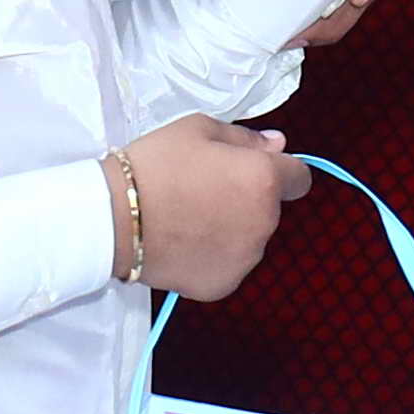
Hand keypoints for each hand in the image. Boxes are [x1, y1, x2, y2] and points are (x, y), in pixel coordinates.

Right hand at [114, 116, 301, 303]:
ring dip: (231, 229)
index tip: (250, 171)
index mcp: (264, 179)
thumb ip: (246, 138)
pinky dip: (213, 257)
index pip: (300, 178)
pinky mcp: (224, 284)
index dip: (279, 172)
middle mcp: (265, 222)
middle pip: (269, 209)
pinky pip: (228, 265)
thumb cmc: (155, 165)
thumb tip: (278, 145)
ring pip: (249, 239)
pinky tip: (182, 244)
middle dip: (247, 199)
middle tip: (203, 190)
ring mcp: (246, 258)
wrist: (113, 217)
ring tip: (188, 219)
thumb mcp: (198, 129)